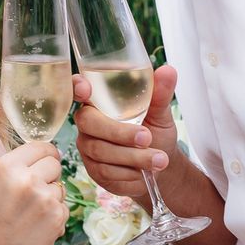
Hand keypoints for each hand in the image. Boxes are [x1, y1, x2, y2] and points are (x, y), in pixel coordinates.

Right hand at [0, 141, 66, 244]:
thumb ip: (12, 166)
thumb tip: (39, 155)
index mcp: (6, 167)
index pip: (41, 146)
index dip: (44, 156)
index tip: (44, 163)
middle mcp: (26, 179)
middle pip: (55, 163)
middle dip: (48, 175)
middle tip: (33, 193)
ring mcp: (44, 198)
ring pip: (60, 187)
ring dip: (51, 198)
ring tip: (30, 214)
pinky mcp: (56, 217)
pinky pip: (64, 207)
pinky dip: (54, 216)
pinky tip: (37, 226)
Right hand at [74, 63, 179, 199]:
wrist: (159, 165)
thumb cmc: (154, 132)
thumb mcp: (160, 112)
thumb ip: (160, 94)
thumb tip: (168, 71)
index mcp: (99, 102)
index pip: (79, 89)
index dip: (77, 87)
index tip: (85, 89)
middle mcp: (88, 124)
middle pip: (91, 124)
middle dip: (120, 133)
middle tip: (147, 138)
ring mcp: (88, 148)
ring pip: (102, 152)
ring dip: (133, 157)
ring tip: (159, 159)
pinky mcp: (94, 172)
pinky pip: (106, 173)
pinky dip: (130, 174)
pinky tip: (144, 173)